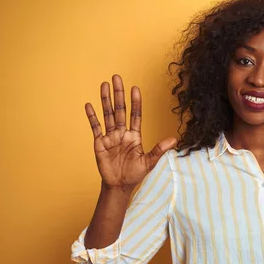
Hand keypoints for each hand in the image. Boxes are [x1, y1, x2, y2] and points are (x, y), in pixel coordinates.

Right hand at [84, 74, 177, 190]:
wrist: (119, 185)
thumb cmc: (135, 174)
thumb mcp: (149, 162)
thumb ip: (159, 150)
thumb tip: (174, 140)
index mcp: (134, 136)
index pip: (135, 115)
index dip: (135, 102)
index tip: (135, 89)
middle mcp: (122, 133)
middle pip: (120, 110)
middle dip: (118, 94)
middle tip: (117, 77)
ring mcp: (110, 137)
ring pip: (107, 114)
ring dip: (105, 100)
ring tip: (104, 84)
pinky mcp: (100, 143)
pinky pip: (96, 127)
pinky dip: (92, 117)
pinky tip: (89, 105)